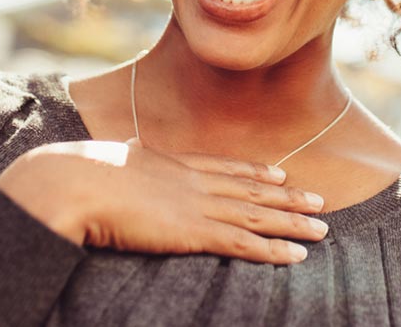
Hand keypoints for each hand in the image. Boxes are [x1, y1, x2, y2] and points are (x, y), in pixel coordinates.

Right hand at [0, 140, 327, 263]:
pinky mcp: (195, 233)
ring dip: (293, 223)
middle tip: (319, 201)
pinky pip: (244, 244)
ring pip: (259, 215)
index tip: (282, 172)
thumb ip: (131, 155)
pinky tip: (294, 255)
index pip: (228, 167)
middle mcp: (196, 181)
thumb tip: (130, 144)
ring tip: (321, 228)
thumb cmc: (87, 173)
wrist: (79, 183)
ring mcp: (199, 205)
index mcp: (177, 162)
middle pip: (254, 189)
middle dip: (289, 197)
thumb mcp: (116, 158)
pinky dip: (273, 250)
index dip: (258, 171)